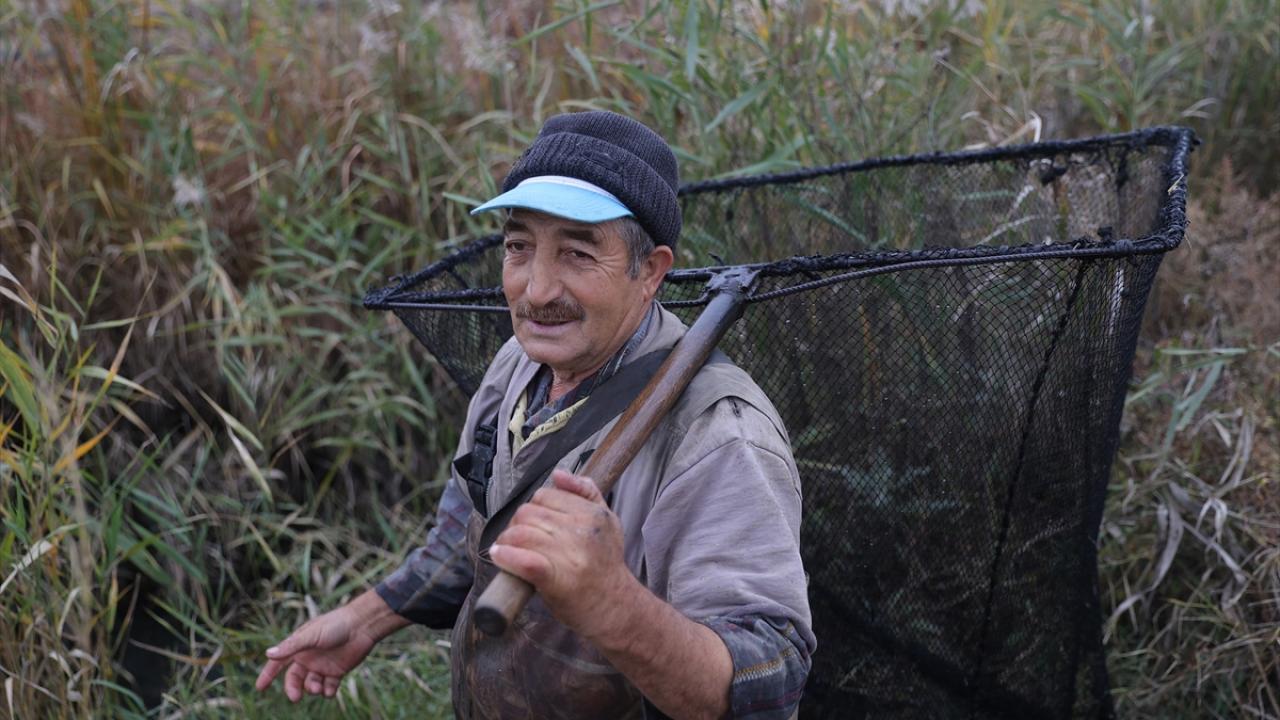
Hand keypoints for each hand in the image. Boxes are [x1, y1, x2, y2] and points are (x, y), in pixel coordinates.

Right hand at [255, 591, 402, 701]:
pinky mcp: (337, 672)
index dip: (268, 674)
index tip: (259, 687)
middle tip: (295, 698)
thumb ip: (291, 647)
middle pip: (294, 679)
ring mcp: (323, 665)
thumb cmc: (335, 625)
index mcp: (299, 646)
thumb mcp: (311, 635)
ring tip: (319, 687)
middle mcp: (309, 658)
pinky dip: (327, 692)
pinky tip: (329, 690)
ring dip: (312, 689)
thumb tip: (268, 654)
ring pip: (311, 685)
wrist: (362, 625)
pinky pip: (328, 687)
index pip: (279, 662)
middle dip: (293, 689)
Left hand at [489, 469, 635, 640]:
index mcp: (593, 514)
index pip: (544, 496)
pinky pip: (523, 560)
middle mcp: (582, 531)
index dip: (532, 509)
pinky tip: (500, 556)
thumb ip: (586, 492)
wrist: (614, 607)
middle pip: (528, 513)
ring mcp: (570, 555)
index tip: (532, 525)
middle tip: (518, 542)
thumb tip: (557, 474)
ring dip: (507, 541)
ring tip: (508, 551)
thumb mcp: (607, 521)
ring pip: (520, 533)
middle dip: (516, 525)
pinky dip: (506, 557)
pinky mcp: (556, 579)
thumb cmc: (605, 564)